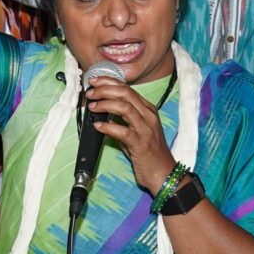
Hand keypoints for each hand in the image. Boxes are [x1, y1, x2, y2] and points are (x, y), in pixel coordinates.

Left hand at [84, 77, 176, 191]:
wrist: (163, 173)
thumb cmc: (148, 153)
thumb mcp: (136, 132)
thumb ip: (122, 121)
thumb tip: (103, 114)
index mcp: (147, 110)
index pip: (127, 88)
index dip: (109, 82)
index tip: (94, 81)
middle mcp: (148, 116)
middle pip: (125, 93)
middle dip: (105, 89)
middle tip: (90, 92)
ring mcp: (146, 129)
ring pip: (125, 107)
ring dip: (105, 104)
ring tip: (92, 106)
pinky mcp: (141, 144)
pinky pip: (122, 131)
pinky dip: (108, 127)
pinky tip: (98, 126)